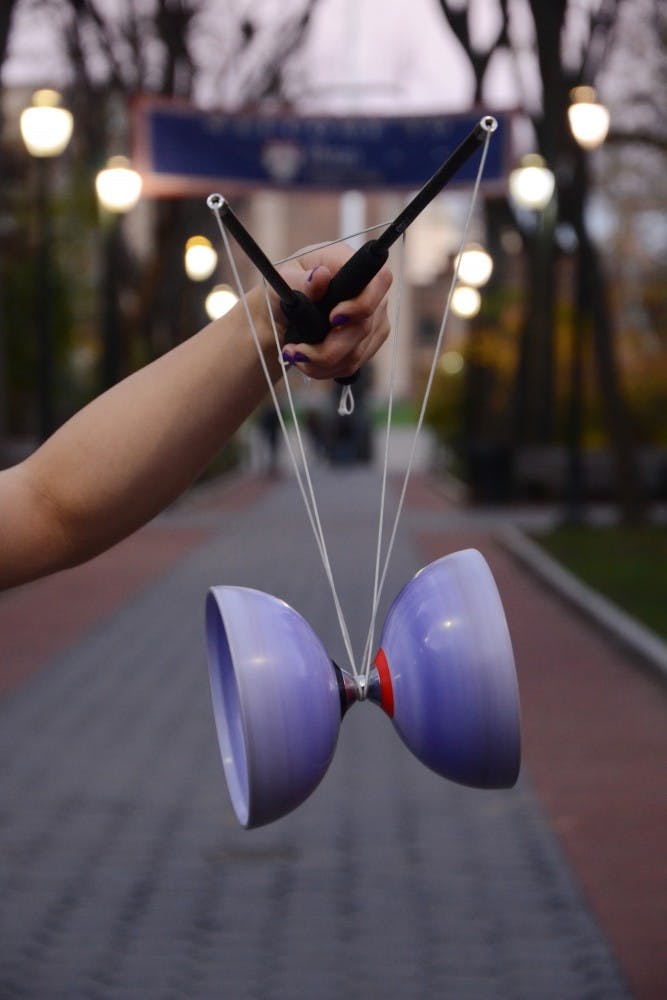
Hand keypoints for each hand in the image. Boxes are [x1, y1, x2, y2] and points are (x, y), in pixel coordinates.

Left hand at [272, 243, 392, 380]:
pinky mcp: (368, 344)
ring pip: (356, 353)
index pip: (379, 281)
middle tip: (298, 351)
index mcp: (352, 264)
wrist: (283, 315)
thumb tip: (320, 275)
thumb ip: (300, 280)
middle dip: (329, 348)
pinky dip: (324, 368)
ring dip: (321, 362)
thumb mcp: (283, 279)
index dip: (361, 304)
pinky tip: (305, 361)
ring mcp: (374, 320)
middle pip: (364, 327)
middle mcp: (371, 292)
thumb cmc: (285, 288)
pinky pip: (351, 365)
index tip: (333, 319)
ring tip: (294, 355)